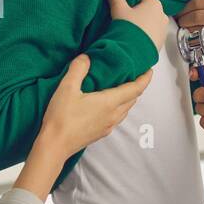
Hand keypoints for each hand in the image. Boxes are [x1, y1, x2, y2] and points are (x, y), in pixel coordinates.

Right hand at [39, 54, 153, 157]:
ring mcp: (108, 126)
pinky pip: (117, 117)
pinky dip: (119, 107)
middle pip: (133, 99)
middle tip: (134, 75)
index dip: (145, 79)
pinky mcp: (101, 133)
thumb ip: (78, 69)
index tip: (149, 70)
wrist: (54, 145)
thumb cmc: (61, 117)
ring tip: (123, 87)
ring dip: (128, 98)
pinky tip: (109, 104)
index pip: (136, 89)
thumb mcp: (66, 88)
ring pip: (126, 109)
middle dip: (137, 86)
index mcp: (109, 102)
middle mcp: (113, 115)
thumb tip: (86, 57)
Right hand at [106, 0, 167, 48]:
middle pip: (147, 10)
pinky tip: (135, 38)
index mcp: (154, 3)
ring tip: (130, 30)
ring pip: (150, 22)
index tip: (123, 8)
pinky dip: (145, 35)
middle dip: (137, 13)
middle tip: (125, 20)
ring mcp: (163, 29)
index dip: (130, 2)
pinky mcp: (161, 41)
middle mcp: (163, 15)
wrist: (133, 53)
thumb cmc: (128, 28)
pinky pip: (152, 34)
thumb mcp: (119, 9)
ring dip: (142, 24)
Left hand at [175, 0, 203, 51]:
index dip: (184, 9)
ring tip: (186, 29)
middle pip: (196, 17)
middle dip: (184, 20)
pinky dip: (192, 40)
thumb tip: (176, 9)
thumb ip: (198, 5)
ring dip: (186, 30)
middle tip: (181, 22)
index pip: (196, 3)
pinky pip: (199, 42)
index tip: (179, 13)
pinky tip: (194, 37)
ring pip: (196, 30)